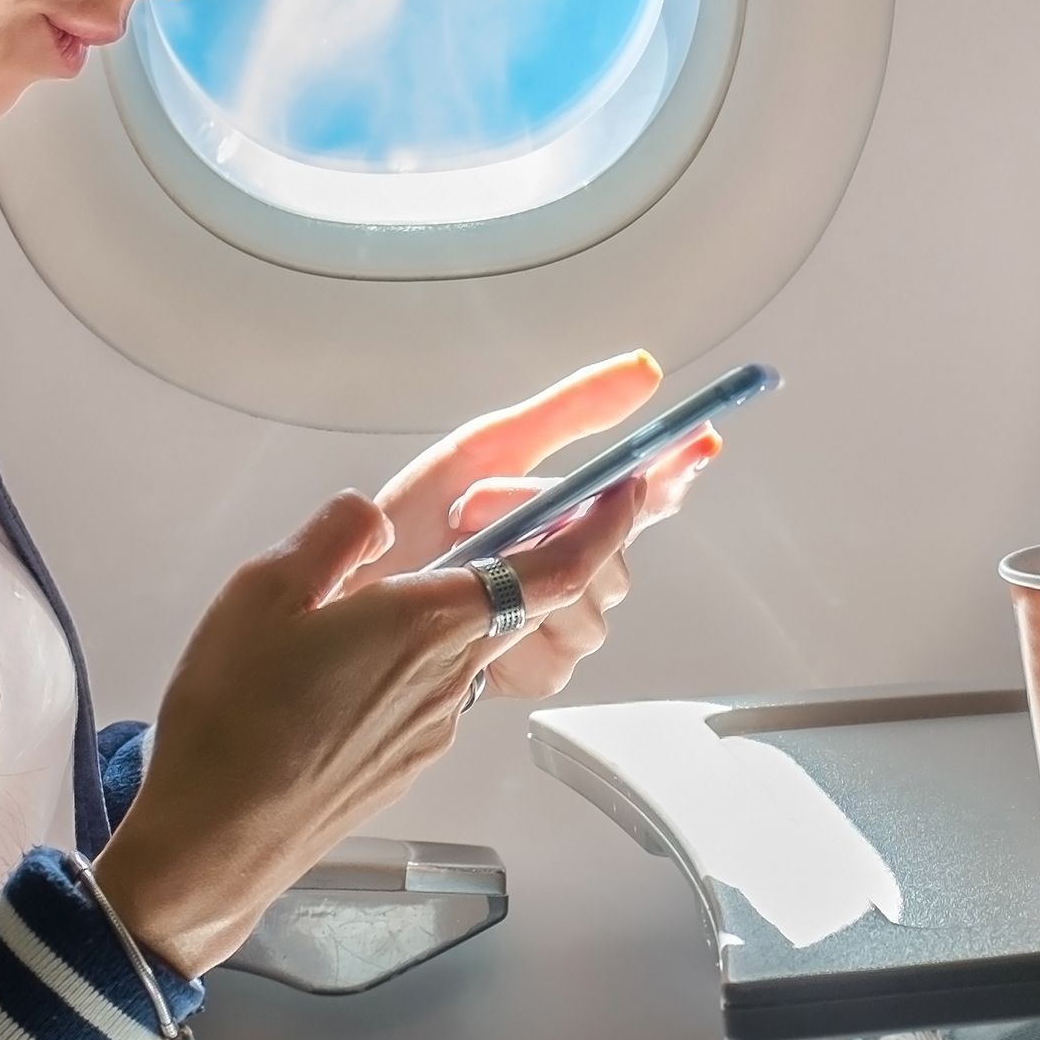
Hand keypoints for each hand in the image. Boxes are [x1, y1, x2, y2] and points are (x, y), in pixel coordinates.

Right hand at [92, 476, 646, 977]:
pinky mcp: (410, 760)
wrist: (217, 838)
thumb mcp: (264, 590)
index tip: (627, 491)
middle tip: (483, 519)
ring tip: (376, 601)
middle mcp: (450, 676)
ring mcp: (435, 727)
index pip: (554, 569)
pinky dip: (418, 659)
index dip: (603, 526)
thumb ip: (333, 536)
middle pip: (521, 604)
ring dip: (456, 611)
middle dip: (523, 556)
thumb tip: (369, 516)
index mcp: (428, 621)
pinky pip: (435, 690)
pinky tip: (346, 665)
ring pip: (472, 646)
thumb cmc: (235, 720)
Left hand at [364, 352, 722, 702]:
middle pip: (616, 556)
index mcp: (567, 512)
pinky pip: (555, 653)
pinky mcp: (531, 670)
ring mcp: (556, 623)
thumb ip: (569, 412)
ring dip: (523, 574)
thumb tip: (644, 370)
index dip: (679, 471)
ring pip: (590, 604)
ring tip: (456, 557)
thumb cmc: (405, 529)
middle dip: (552, 523)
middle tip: (479, 500)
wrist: (338, 605)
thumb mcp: (484, 450)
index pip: (648, 494)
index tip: (701, 441)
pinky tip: (471, 619)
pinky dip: (511, 630)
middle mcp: (572, 568)